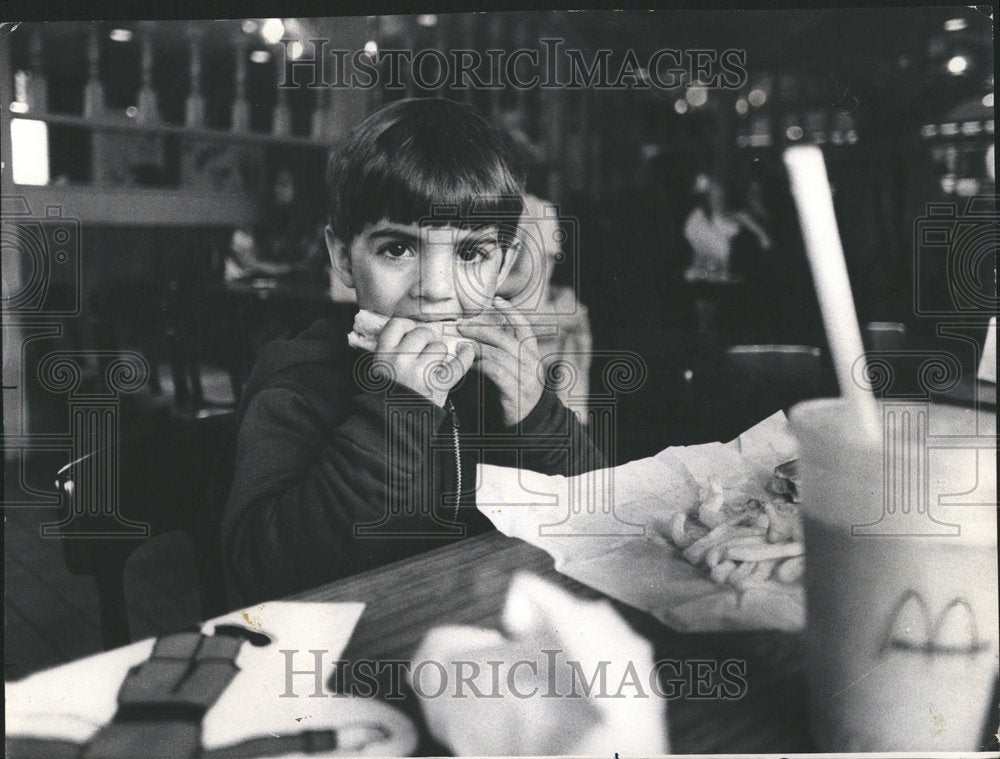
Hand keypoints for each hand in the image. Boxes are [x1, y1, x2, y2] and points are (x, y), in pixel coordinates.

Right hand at [374, 318, 474, 406]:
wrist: (393, 426)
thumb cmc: (388, 399)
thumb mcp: (380, 372)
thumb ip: (392, 353)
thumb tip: (413, 333)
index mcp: (383, 355)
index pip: (397, 325)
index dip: (407, 325)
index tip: (412, 331)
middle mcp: (401, 359)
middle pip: (422, 333)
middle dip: (427, 340)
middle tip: (425, 352)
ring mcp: (421, 372)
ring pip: (439, 346)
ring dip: (439, 354)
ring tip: (434, 365)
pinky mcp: (438, 384)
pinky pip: (458, 364)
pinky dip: (466, 356)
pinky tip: (466, 349)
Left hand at [456, 297, 542, 424]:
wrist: (526, 424)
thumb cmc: (512, 393)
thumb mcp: (510, 369)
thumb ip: (497, 353)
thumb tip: (472, 337)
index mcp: (532, 353)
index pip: (524, 326)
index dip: (511, 311)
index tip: (496, 299)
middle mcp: (532, 363)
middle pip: (505, 338)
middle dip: (481, 329)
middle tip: (460, 326)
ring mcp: (527, 377)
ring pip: (498, 354)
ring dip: (476, 348)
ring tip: (460, 345)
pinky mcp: (517, 391)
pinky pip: (496, 372)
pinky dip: (480, 365)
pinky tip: (469, 364)